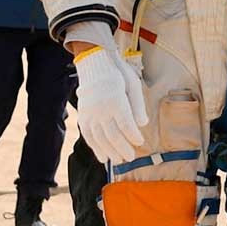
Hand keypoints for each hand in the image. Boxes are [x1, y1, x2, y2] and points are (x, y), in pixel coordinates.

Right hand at [65, 21, 147, 165]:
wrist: (94, 65)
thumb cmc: (119, 74)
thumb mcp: (133, 84)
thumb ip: (138, 105)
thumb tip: (143, 125)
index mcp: (116, 100)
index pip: (126, 124)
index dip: (133, 136)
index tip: (140, 142)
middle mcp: (101, 108)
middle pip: (112, 135)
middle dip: (123, 148)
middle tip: (131, 157)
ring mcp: (90, 113)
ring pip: (99, 138)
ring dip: (109, 151)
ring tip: (118, 160)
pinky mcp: (83, 116)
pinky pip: (88, 136)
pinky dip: (95, 148)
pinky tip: (103, 157)